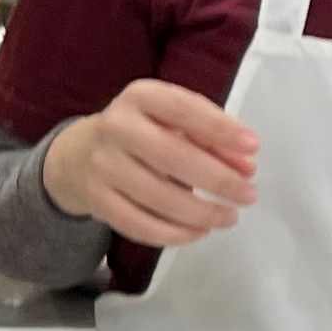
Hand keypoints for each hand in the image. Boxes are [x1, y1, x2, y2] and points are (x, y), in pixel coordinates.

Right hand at [40, 79, 258, 249]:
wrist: (78, 155)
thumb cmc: (143, 132)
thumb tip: (246, 167)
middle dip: (218, 179)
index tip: (253, 147)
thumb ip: (212, 138)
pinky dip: (174, 234)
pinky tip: (198, 232)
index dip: (220, 128)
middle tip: (248, 195)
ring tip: (228, 217)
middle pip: (172, 157)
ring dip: (201, 213)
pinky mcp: (97, 201)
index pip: (183, 108)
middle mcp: (115, 127)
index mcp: (139, 96)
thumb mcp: (173, 121)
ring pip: (158, 198)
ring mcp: (102, 166)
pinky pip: (139, 225)